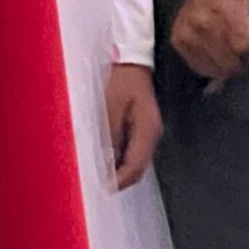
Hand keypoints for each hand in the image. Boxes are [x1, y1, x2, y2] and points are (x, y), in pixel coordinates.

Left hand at [104, 63, 161, 188]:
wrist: (133, 60)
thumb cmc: (121, 80)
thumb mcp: (111, 105)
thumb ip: (109, 134)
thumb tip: (105, 161)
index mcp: (147, 131)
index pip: (136, 167)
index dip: (119, 180)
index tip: (102, 188)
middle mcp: (151, 135)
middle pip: (138, 168)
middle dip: (119, 179)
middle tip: (97, 184)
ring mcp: (148, 132)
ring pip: (135, 161)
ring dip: (119, 170)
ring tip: (98, 174)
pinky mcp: (142, 128)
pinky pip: (132, 150)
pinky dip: (120, 158)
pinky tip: (105, 157)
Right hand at [169, 0, 248, 83]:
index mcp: (226, 9)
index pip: (243, 47)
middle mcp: (203, 24)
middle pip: (229, 62)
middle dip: (242, 63)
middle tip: (246, 54)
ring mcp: (188, 34)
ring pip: (215, 68)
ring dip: (227, 66)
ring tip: (232, 53)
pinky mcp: (178, 41)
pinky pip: (200, 66)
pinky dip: (212, 64)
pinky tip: (217, 53)